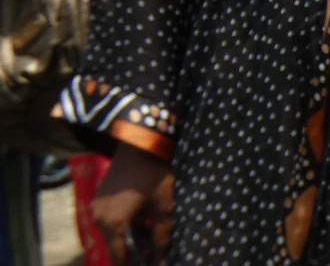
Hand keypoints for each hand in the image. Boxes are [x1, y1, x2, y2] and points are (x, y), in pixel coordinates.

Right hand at [94, 144, 172, 264]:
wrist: (139, 144)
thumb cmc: (153, 176)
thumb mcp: (162, 209)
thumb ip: (161, 239)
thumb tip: (163, 262)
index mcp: (111, 225)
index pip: (119, 259)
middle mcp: (98, 219)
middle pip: (116, 247)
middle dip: (134, 256)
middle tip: (152, 259)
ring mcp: (98, 209)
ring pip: (115, 233)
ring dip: (131, 241)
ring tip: (151, 248)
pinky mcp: (101, 200)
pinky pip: (113, 220)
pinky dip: (127, 227)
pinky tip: (145, 230)